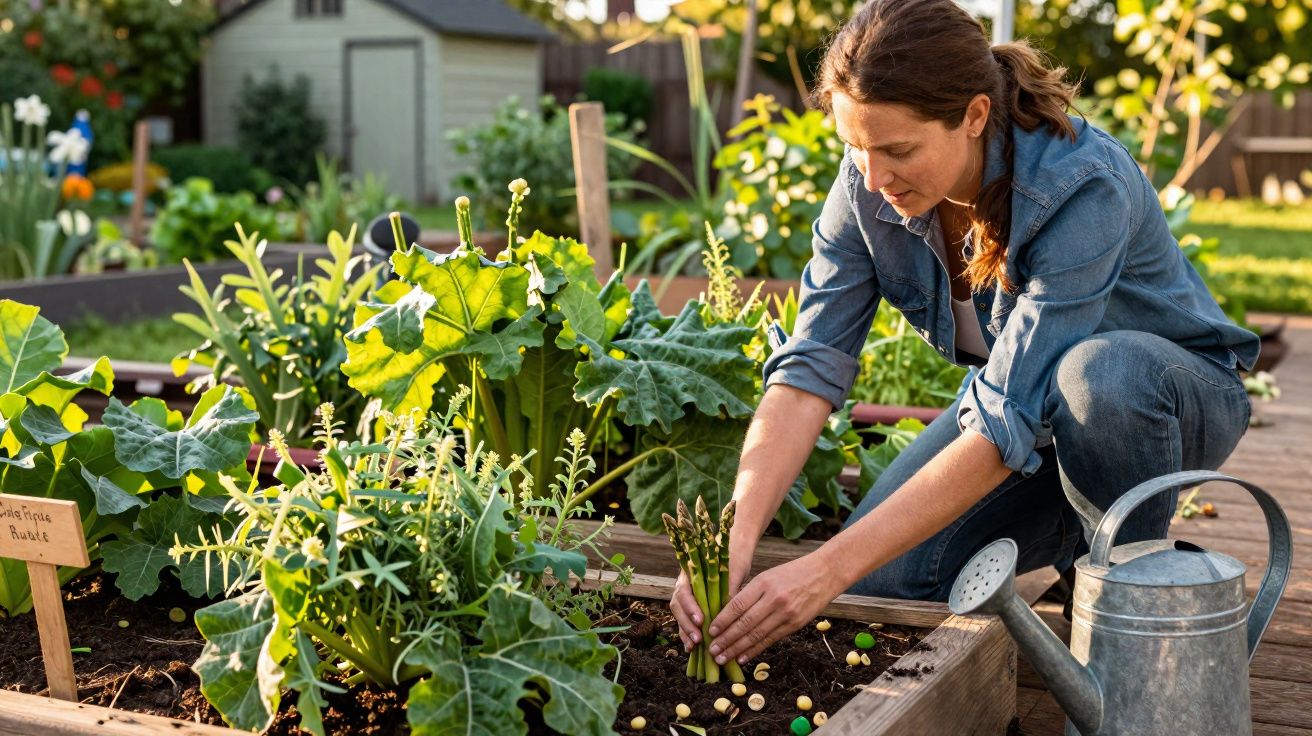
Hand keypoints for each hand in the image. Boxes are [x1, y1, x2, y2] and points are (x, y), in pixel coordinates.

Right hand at [671, 548, 752, 651]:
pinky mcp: (694, 607)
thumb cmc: (732, 560)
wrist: (734, 553)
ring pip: (681, 616)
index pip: (684, 592)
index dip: (690, 608)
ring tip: (694, 647)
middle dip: (686, 625)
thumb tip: (726, 610)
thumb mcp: (732, 571)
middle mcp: (685, 586)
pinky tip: (692, 649)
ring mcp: (688, 597)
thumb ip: (727, 589)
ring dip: (686, 632)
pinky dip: (689, 634)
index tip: (700, 620)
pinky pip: (687, 621)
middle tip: (697, 639)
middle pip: (678, 607)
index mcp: (689, 574)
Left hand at [706, 551, 842, 665]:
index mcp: (763, 583)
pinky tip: (743, 657)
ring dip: (737, 649)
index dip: (722, 621)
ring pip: (756, 635)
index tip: (710, 631)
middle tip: (712, 651)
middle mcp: (773, 599)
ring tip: (723, 658)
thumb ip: (750, 593)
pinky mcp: (795, 625)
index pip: (737, 605)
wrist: (824, 574)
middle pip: (744, 623)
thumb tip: (727, 614)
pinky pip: (770, 640)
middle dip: (726, 639)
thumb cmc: (793, 573)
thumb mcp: (768, 576)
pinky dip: (755, 650)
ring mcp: (785, 613)